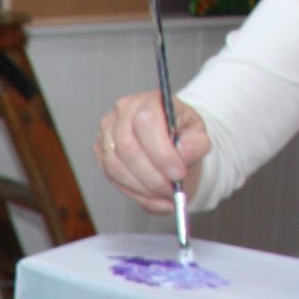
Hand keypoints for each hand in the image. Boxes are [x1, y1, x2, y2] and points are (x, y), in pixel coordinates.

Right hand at [96, 89, 209, 214]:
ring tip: (165, 195)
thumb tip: (183, 157)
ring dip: (143, 187)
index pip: (146, 123)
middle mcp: (121, 113)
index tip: (178, 174)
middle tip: (172, 190)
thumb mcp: (198, 135)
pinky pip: (112, 178)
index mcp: (148, 101)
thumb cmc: (181, 135)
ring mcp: (106, 133)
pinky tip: (154, 197)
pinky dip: (135, 193)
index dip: (162, 152)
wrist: (169, 140)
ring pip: (116, 166)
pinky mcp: (100, 153)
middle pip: (127, 148)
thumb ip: (196, 144)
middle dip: (152, 176)